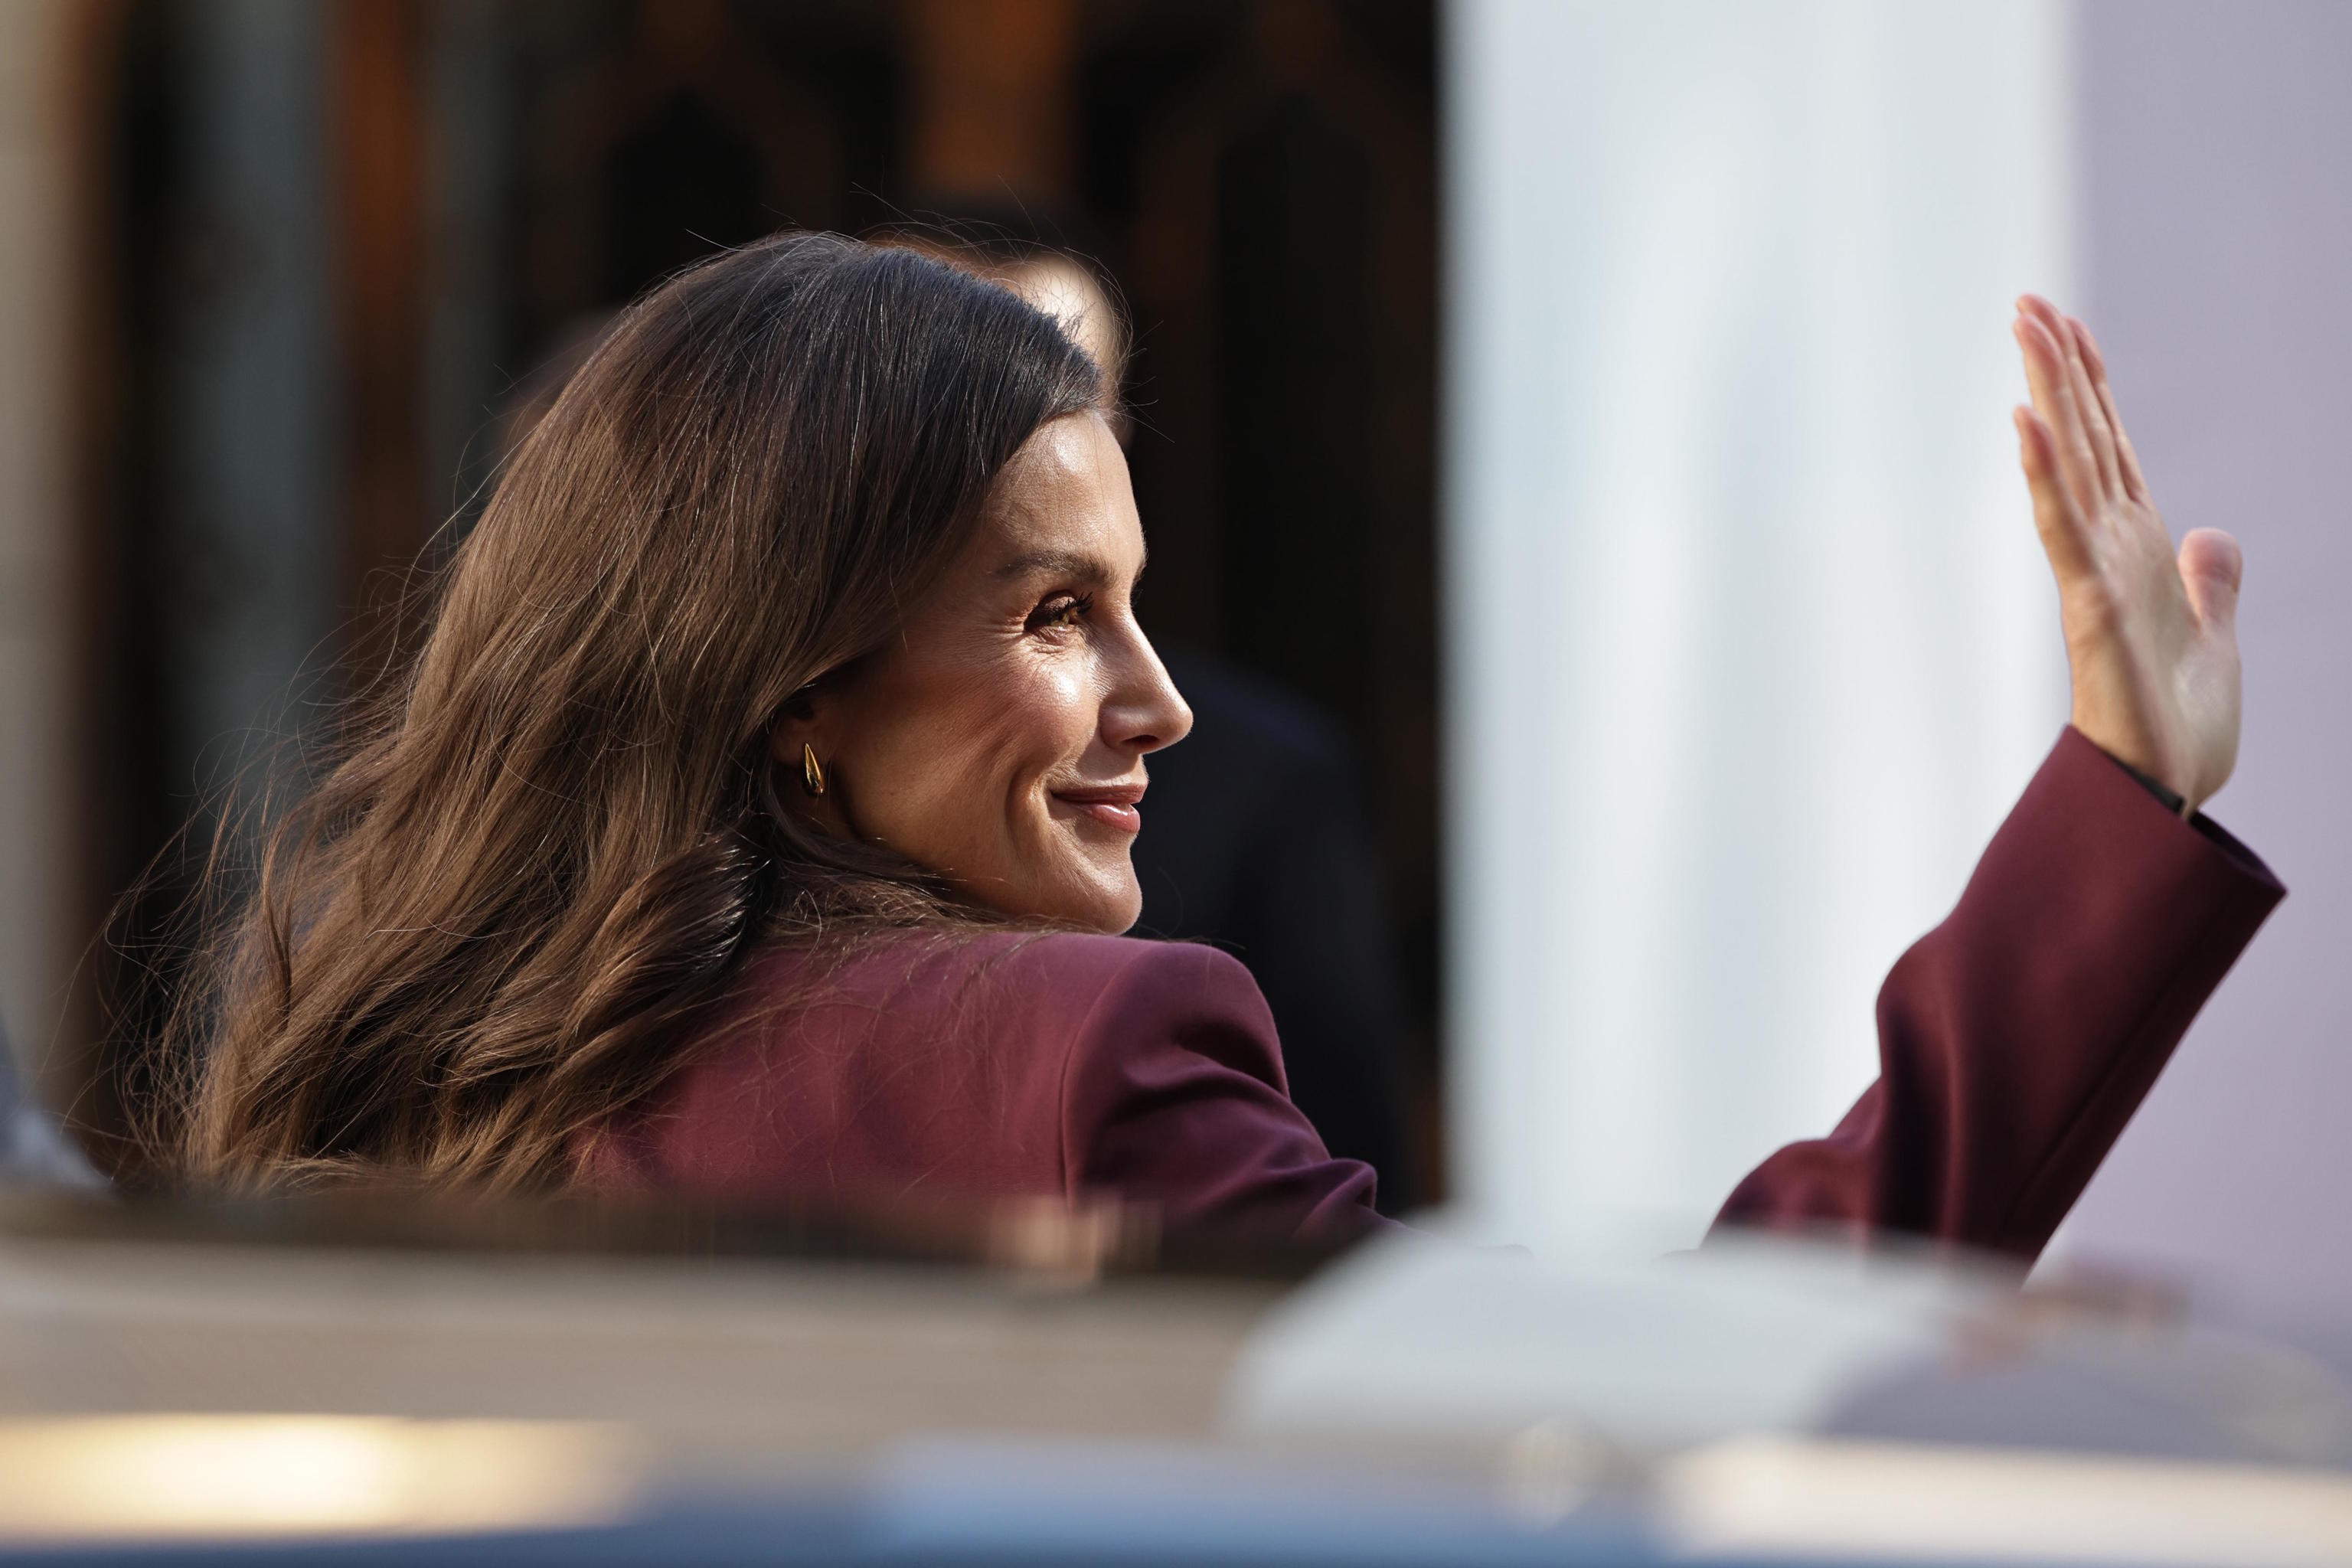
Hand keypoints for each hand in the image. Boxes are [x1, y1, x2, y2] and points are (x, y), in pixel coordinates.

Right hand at [2012, 295, 2240, 813]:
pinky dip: (2043, 473)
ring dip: (2047, 396)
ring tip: (2025, 332)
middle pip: (2083, 440)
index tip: (2068, 326)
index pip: (2112, 449)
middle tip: (2026, 303)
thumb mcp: (2217, 636)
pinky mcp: (2091, 607)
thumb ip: (2211, 582)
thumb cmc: (2180, 730)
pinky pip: (2063, 528)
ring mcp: (2096, 573)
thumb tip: (2211, 532)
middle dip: (2057, 370)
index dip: (2092, 387)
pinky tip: (2025, 422)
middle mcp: (2111, 550)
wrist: (2169, 795)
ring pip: (2068, 466)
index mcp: (2140, 551)